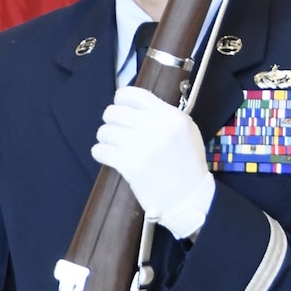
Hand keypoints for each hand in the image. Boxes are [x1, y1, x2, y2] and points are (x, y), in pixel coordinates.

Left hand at [92, 87, 214, 238]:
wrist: (189, 196)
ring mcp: (141, 147)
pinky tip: (108, 156)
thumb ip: (162, 115)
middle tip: (116, 130)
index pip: (133, 95)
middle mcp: (155, 127)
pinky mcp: (130, 166)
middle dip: (111, 121)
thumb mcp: (186, 129)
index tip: (120, 107)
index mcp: (169, 115)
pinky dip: (100, 152)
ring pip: (104, 131)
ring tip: (113, 144)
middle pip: (113, 112)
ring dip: (105, 138)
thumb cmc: (187, 162)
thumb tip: (132, 106)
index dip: (120, 99)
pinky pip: (100, 151)